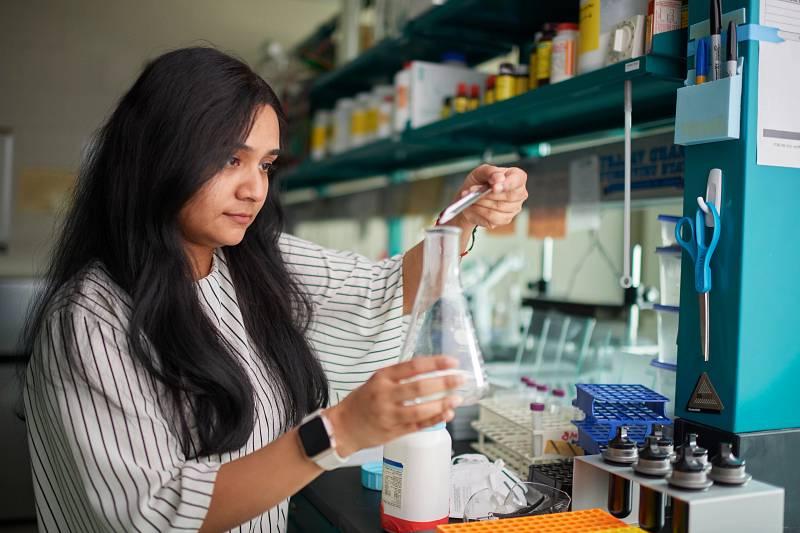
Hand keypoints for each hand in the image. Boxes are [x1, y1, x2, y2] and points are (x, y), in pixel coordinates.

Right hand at [324, 356, 463, 456]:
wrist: (342, 427)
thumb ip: (399, 377)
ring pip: (420, 410)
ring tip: (457, 398)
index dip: (435, 363)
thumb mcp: (376, 381)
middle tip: (460, 379)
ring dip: (442, 404)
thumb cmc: (361, 402)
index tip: (452, 361)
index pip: (413, 367)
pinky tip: (447, 414)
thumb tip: (430, 371)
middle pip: (419, 388)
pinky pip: (418, 425)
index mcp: (382, 378)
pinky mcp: (394, 432)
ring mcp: (389, 415)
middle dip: (444, 383)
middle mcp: (385, 395)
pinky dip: (435, 420)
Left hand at [448, 164, 527, 229]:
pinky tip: (474, 206)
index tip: (494, 187)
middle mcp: (519, 193)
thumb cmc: (479, 181)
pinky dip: (480, 211)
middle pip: (509, 196)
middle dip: (488, 194)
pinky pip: (493, 218)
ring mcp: (514, 208)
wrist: (470, 197)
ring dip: (481, 202)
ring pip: (498, 208)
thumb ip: (491, 172)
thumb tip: (499, 178)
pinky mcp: (505, 219)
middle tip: (473, 190)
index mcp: (517, 177)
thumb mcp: (481, 171)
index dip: (507, 184)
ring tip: (472, 198)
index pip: (518, 180)